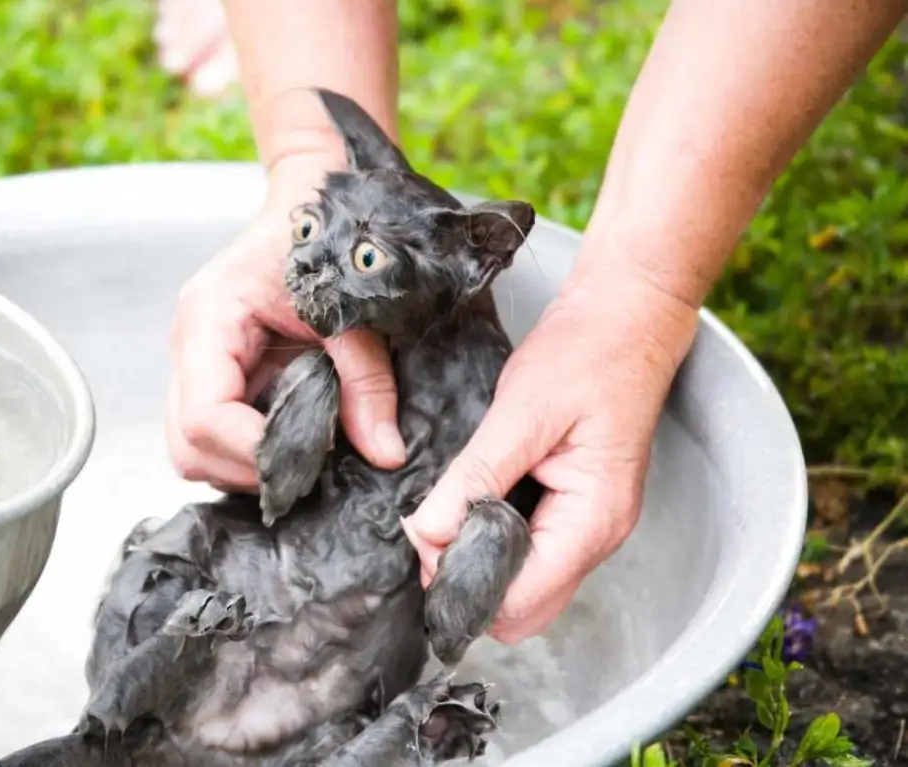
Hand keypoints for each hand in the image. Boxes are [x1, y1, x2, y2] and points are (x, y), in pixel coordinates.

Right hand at [166, 154, 407, 490]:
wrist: (314, 194)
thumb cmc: (326, 233)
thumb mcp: (352, 308)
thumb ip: (369, 383)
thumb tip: (385, 454)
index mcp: (210, 319)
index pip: (204, 418)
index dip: (251, 452)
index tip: (304, 462)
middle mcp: (190, 346)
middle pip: (186, 446)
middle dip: (245, 469)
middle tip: (304, 468)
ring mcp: (197, 363)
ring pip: (193, 449)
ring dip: (245, 465)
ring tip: (302, 453)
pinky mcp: (217, 374)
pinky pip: (216, 434)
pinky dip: (250, 450)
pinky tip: (293, 438)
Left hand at [401, 262, 700, 643]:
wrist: (625, 316)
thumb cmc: (586, 354)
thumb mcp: (521, 413)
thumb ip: (474, 478)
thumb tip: (426, 534)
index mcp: (592, 519)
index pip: (522, 598)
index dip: (465, 583)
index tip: (424, 544)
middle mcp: (597, 535)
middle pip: (525, 608)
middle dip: (470, 583)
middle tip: (429, 533)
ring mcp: (589, 524)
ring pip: (526, 584)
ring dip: (480, 563)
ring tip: (444, 516)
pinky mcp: (574, 507)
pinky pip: (531, 550)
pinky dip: (495, 541)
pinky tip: (469, 506)